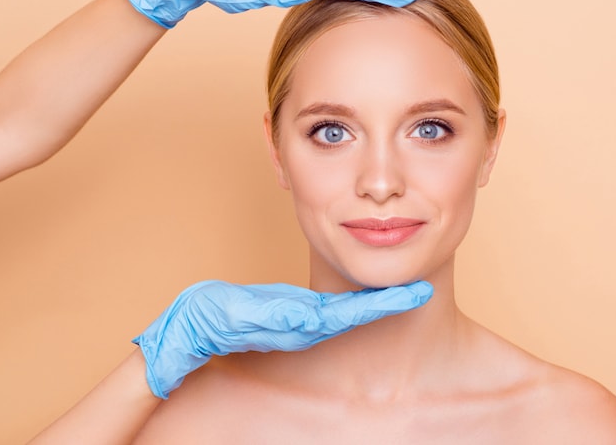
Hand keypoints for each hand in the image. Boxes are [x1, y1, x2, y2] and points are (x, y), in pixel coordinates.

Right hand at [133, 280, 432, 397]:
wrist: (190, 328)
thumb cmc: (211, 321)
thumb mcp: (240, 315)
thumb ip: (273, 318)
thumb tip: (308, 318)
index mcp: (301, 323)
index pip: (353, 312)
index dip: (387, 302)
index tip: (419, 293)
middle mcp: (307, 323)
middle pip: (359, 311)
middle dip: (392, 300)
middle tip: (426, 286)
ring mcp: (301, 319)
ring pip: (349, 310)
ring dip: (377, 300)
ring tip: (408, 287)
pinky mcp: (292, 312)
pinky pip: (332, 308)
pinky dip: (355, 301)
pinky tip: (369, 295)